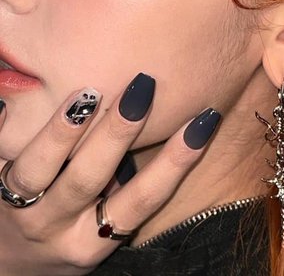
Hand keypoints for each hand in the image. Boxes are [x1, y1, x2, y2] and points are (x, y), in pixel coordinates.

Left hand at [0, 74, 220, 274]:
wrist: (8, 264)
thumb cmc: (68, 234)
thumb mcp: (98, 222)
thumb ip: (122, 184)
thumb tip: (168, 123)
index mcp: (94, 241)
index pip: (142, 200)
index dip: (175, 162)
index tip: (202, 122)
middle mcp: (56, 229)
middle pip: (88, 179)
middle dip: (117, 132)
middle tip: (142, 88)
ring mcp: (19, 210)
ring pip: (39, 170)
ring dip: (64, 130)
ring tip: (88, 94)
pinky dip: (13, 128)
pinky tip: (20, 99)